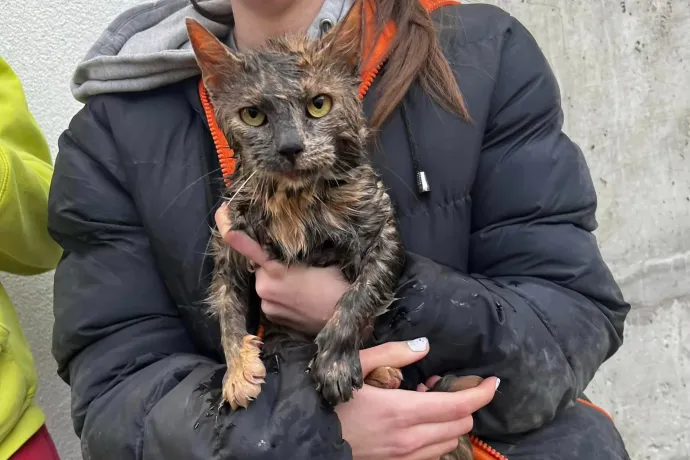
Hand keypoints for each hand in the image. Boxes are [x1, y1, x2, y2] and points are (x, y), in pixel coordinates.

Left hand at [215, 204, 348, 334]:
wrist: (345, 322)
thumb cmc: (338, 286)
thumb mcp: (324, 258)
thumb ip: (300, 249)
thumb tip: (293, 238)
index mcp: (275, 270)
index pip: (246, 245)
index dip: (230, 227)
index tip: (222, 211)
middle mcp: (263, 288)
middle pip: (261, 265)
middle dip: (273, 263)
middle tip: (299, 266)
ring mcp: (266, 306)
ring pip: (266, 283)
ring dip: (278, 281)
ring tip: (304, 285)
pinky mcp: (272, 319)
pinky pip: (271, 299)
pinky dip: (281, 296)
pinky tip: (301, 298)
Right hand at [337, 339, 497, 459]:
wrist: (307, 435)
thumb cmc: (328, 397)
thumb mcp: (356, 366)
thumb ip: (393, 355)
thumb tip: (424, 346)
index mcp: (402, 412)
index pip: (458, 406)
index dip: (481, 393)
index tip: (493, 382)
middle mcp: (409, 439)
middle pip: (460, 425)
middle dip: (462, 404)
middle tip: (440, 385)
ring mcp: (403, 457)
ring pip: (449, 442)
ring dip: (449, 421)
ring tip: (425, 402)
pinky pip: (432, 455)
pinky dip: (436, 437)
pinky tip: (416, 421)